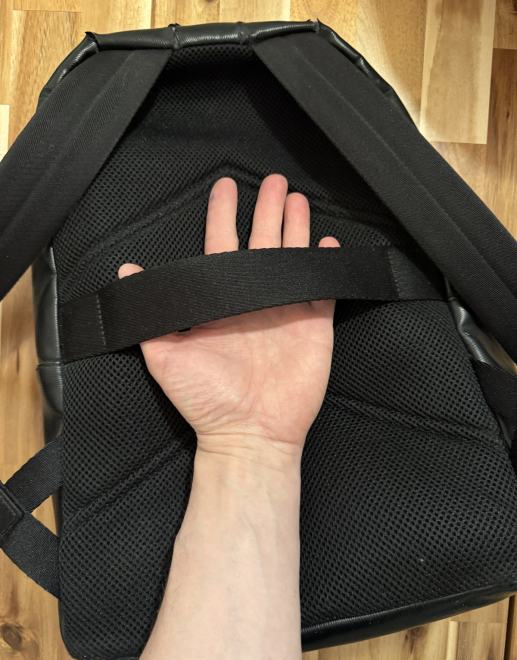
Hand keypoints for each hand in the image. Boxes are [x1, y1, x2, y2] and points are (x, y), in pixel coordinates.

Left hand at [119, 174, 338, 457]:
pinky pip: (323, 289)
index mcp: (221, 299)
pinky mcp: (314, 325)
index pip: (222, 244)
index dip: (224, 214)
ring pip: (293, 256)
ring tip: (297, 199)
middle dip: (267, 208)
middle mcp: (254, 297)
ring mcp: (286, 309)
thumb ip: (149, 314)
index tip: (225, 187)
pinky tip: (329, 247)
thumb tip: (126, 272)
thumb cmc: (206, 400)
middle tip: (273, 180)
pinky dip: (327, 267)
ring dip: (296, 227)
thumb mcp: (166, 357)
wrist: (248, 433)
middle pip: (262, 241)